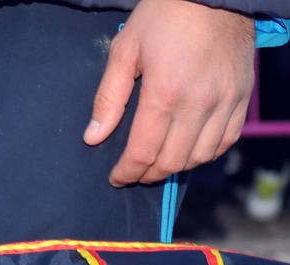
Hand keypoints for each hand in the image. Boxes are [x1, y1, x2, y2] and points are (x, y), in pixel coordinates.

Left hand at [84, 0, 255, 186]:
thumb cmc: (164, 16)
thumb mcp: (125, 50)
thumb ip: (108, 98)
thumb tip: (93, 137)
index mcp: (165, 93)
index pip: (143, 151)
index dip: (127, 171)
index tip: (116, 177)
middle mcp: (199, 103)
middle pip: (172, 160)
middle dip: (148, 174)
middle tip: (134, 172)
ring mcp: (225, 101)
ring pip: (200, 156)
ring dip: (176, 166)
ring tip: (158, 163)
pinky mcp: (242, 96)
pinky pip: (227, 140)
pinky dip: (206, 153)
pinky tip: (189, 150)